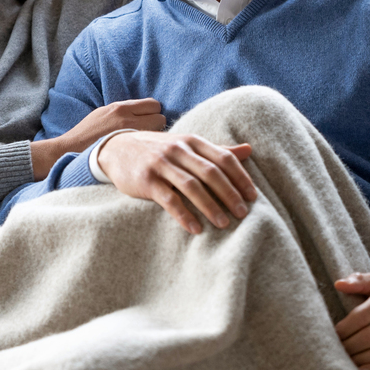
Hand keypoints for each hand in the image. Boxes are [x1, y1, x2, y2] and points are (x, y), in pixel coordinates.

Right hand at [29, 99, 165, 179]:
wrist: (71, 149)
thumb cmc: (88, 132)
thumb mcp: (104, 113)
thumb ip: (124, 111)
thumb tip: (143, 111)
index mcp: (120, 108)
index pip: (153, 104)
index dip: (154, 112)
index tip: (150, 120)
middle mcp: (127, 118)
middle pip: (160, 117)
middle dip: (158, 124)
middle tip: (150, 133)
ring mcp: (128, 135)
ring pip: (158, 133)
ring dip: (156, 137)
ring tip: (146, 144)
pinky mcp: (128, 150)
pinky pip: (149, 146)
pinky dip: (149, 148)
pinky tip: (142, 152)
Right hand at [97, 131, 256, 233]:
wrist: (116, 147)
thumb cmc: (158, 149)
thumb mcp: (186, 145)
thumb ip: (216, 150)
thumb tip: (249, 149)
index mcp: (192, 141)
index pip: (223, 158)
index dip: (240, 177)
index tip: (253, 197)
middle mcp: (178, 149)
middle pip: (210, 173)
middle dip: (229, 194)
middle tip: (243, 214)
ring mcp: (161, 164)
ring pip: (192, 186)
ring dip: (210, 206)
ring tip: (224, 224)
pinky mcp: (146, 180)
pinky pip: (169, 199)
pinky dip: (184, 215)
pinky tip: (196, 228)